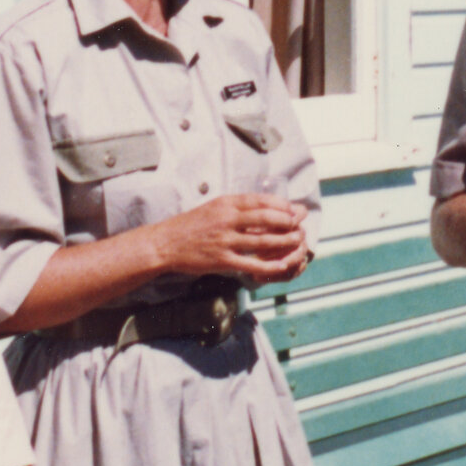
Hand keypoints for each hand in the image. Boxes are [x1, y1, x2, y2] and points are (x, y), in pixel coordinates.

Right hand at [143, 195, 306, 283]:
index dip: (283, 205)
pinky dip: (269, 265)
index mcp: (227, 204)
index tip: (294, 209)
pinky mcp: (222, 260)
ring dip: (284, 242)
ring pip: (263, 240)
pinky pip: (251, 263)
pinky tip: (281, 265)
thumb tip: (263, 205)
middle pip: (267, 218)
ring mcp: (225, 240)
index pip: (262, 200)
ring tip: (297, 242)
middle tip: (300, 225)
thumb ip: (237, 206)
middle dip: (288, 222)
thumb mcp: (214, 207)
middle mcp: (228, 219)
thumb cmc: (191, 225)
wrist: (165, 243)